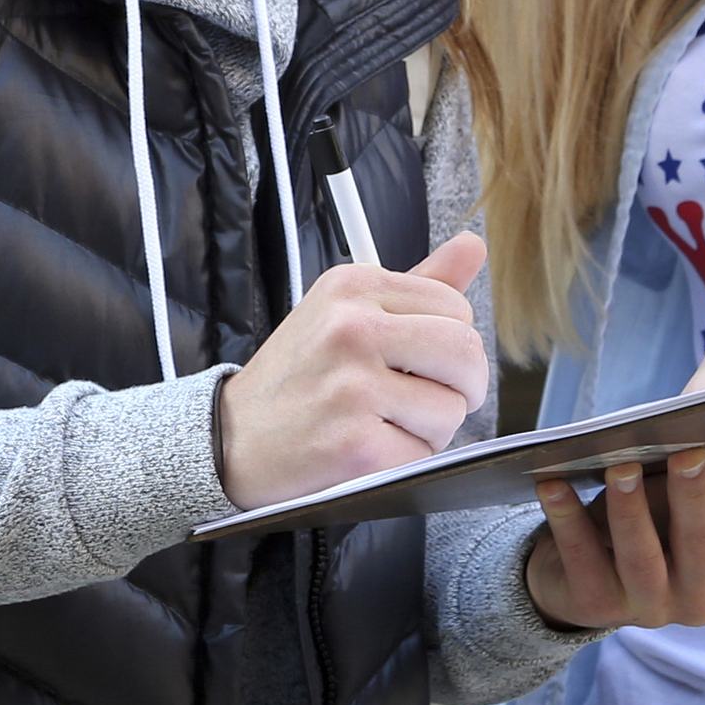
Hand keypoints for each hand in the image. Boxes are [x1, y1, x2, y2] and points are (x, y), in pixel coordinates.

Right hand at [215, 231, 490, 509]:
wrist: (229, 439)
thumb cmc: (297, 377)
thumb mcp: (345, 312)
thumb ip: (417, 284)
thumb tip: (474, 243)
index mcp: (353, 286)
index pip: (455, 307)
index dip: (452, 342)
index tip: (422, 362)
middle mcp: (352, 328)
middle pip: (465, 353)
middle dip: (462, 385)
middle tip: (431, 399)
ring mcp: (352, 387)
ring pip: (451, 409)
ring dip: (431, 428)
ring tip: (386, 424)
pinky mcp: (356, 445)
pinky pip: (424, 454)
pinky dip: (406, 461)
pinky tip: (370, 450)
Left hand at [523, 428, 704, 631]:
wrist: (579, 582)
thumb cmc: (648, 525)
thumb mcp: (682, 499)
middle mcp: (702, 594)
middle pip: (702, 541)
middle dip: (696, 495)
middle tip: (690, 451)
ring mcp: (649, 608)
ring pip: (642, 556)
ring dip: (631, 508)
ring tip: (621, 465)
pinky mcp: (597, 607)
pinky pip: (582, 558)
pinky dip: (566, 519)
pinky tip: (552, 484)